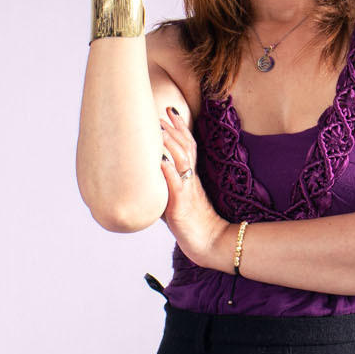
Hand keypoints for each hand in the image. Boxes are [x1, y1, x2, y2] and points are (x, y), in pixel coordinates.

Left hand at [158, 107, 230, 269]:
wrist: (209, 243)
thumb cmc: (190, 224)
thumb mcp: (176, 199)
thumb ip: (164, 186)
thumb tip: (145, 178)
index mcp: (191, 177)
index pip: (188, 146)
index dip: (180, 127)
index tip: (170, 110)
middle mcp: (191, 180)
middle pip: (186, 147)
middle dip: (174, 128)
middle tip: (162, 111)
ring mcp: (187, 191)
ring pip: (182, 161)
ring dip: (170, 143)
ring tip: (158, 128)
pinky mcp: (182, 205)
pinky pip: (176, 185)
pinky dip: (168, 171)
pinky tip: (159, 160)